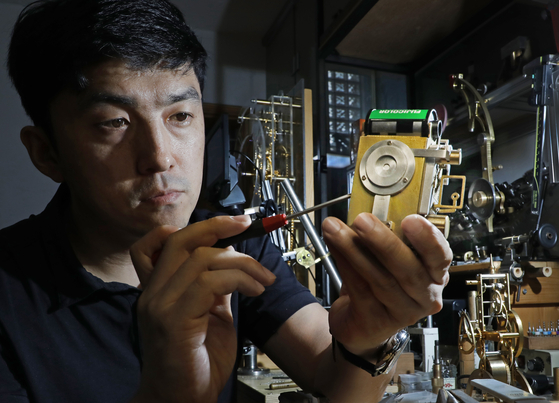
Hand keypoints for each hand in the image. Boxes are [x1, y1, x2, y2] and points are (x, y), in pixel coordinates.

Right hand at [129, 215, 275, 402]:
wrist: (181, 401)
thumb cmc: (196, 362)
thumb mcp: (210, 314)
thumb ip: (214, 287)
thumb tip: (232, 260)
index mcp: (158, 287)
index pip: (164, 240)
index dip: (199, 226)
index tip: (233, 225)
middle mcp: (152, 292)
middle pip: (180, 240)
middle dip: (218, 226)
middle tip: (247, 226)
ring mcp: (159, 305)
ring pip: (201, 259)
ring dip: (241, 263)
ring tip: (262, 281)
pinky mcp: (173, 320)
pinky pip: (208, 283)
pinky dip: (238, 279)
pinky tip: (255, 291)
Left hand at [321, 213, 450, 356]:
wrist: (363, 326)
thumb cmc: (381, 283)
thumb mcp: (390, 260)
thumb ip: (388, 239)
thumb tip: (366, 209)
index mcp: (435, 275)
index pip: (441, 257)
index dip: (428, 239)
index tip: (410, 220)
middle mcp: (425, 296)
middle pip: (408, 269)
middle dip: (383, 241)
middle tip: (361, 220)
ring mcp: (403, 313)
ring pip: (380, 279)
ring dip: (354, 250)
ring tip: (334, 229)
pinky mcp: (377, 322)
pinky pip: (360, 290)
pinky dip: (345, 265)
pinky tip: (334, 247)